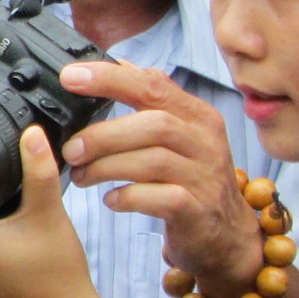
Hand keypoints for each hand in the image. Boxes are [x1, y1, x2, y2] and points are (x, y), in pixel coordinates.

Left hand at [59, 62, 263, 297]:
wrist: (227, 234)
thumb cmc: (194, 179)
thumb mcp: (182, 134)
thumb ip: (154, 100)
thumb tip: (120, 63)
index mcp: (198, 115)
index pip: (153, 85)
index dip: (110, 79)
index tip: (70, 77)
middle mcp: (205, 141)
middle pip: (153, 123)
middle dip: (104, 134)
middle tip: (71, 149)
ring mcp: (204, 176)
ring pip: (153, 161)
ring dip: (107, 167)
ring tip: (82, 176)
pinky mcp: (198, 209)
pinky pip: (159, 198)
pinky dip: (128, 196)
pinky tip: (111, 199)